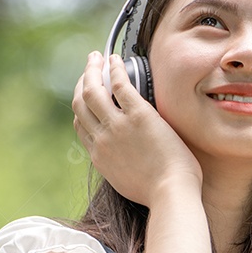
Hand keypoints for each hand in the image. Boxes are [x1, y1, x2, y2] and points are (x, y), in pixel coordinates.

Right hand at [72, 52, 202, 205]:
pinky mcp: (138, 116)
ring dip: (92, 70)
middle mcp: (102, 138)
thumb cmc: (160, 193)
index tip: (86, 96)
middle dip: (82, 82)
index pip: (81, 125)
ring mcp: (117, 126)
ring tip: (97, 57)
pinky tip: (115, 59)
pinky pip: (119, 85)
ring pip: (93, 90)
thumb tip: (128, 160)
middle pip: (80, 103)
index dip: (81, 107)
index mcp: (99, 156)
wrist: (171, 194)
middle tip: (89, 68)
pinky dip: (114, 69)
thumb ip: (121, 167)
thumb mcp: (128, 183)